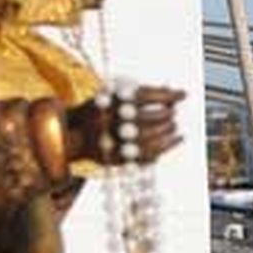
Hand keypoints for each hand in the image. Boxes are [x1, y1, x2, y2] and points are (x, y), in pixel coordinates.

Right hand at [66, 85, 185, 165]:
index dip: (165, 95)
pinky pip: (143, 157)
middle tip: (174, 113)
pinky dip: (164, 148)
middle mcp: (105, 120)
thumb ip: (141, 93)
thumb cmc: (99, 111)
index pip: (141, 95)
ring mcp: (108, 142)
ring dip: (166, 133)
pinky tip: (176, 140)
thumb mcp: (113, 94)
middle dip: (165, 115)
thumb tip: (177, 94)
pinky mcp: (113, 159)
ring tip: (176, 127)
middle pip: (144, 118)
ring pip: (145, 139)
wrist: (69, 136)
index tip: (183, 95)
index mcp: (106, 100)